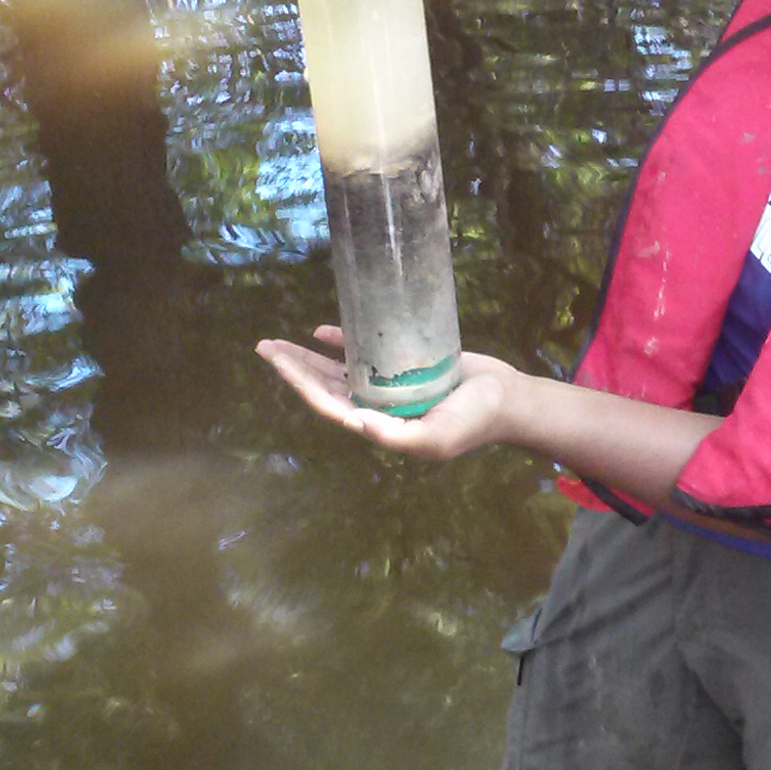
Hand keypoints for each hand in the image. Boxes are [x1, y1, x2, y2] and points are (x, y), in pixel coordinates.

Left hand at [255, 324, 517, 459]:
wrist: (506, 399)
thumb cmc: (472, 421)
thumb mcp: (435, 438)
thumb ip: (396, 435)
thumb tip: (354, 422)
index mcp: (377, 424)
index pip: (328, 403)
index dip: (300, 383)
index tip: (277, 362)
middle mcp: (376, 404)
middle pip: (324, 385)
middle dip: (294, 367)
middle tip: (264, 346)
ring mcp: (388, 384)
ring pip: (338, 369)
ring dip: (309, 356)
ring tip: (279, 342)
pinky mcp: (405, 363)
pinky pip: (366, 351)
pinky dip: (344, 341)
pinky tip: (324, 331)